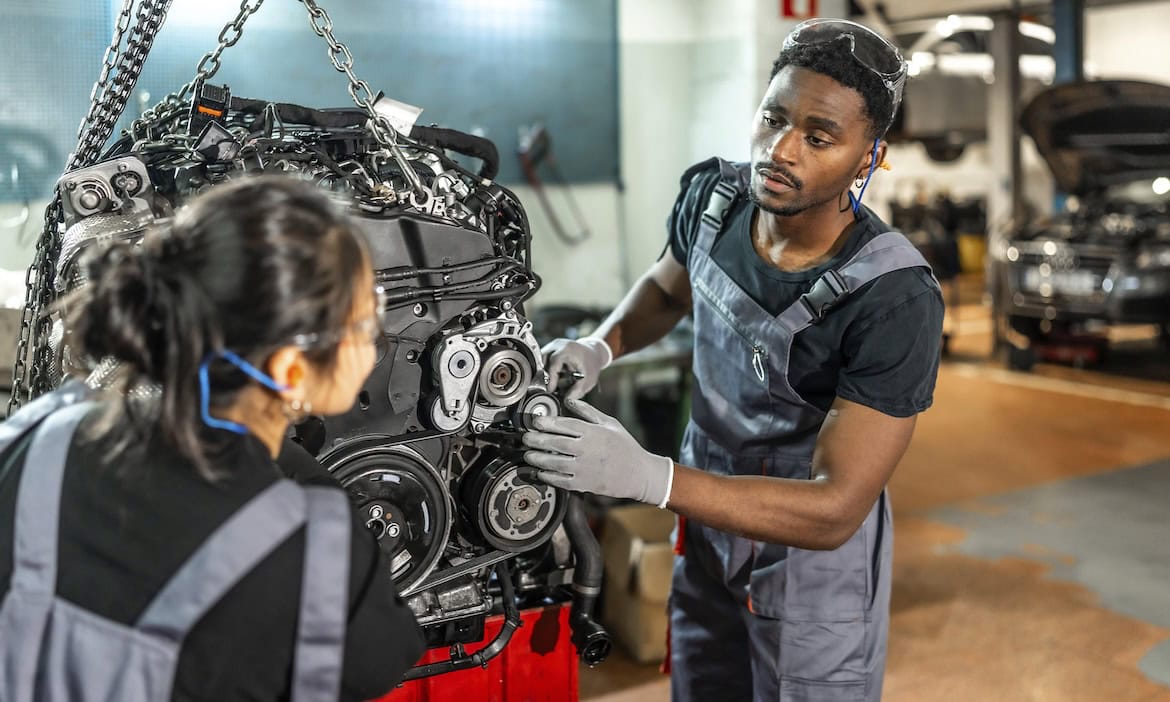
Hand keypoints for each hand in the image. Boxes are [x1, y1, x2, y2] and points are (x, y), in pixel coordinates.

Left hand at [521, 399, 673, 506]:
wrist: (638, 473)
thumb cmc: (625, 447)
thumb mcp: (610, 423)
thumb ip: (588, 411)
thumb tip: (569, 401)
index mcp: (594, 433)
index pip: (566, 425)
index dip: (547, 422)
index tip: (535, 421)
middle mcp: (588, 450)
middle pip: (556, 443)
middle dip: (537, 440)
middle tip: (525, 438)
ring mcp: (585, 469)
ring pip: (555, 463)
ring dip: (538, 458)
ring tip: (528, 455)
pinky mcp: (584, 484)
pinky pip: (562, 480)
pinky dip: (548, 476)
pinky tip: (539, 472)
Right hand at [541, 337, 612, 399]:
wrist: (594, 353)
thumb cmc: (591, 364)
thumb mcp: (589, 379)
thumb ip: (578, 390)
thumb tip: (567, 400)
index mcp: (567, 349)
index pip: (553, 364)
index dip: (551, 378)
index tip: (551, 390)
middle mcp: (557, 344)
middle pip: (543, 362)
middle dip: (546, 376)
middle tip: (552, 387)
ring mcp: (553, 345)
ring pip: (541, 361)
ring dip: (546, 373)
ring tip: (555, 381)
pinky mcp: (550, 348)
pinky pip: (543, 360)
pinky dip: (547, 369)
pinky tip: (556, 375)